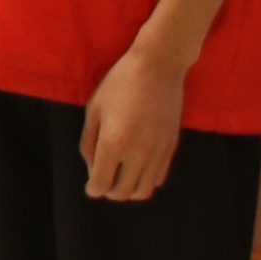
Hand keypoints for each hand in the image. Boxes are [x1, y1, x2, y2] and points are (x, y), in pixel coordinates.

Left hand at [76, 44, 186, 199]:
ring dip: (129, 189)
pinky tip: (138, 166)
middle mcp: (137, 154)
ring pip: (144, 191)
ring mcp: (157, 152)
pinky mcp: (171, 147)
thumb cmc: (119, 84)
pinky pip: (158, 177)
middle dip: (109, 190)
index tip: (91, 185)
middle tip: (104, 179)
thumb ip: (89, 143)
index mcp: (113, 143)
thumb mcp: (94, 110)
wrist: (157, 67)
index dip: (93, 188)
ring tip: (122, 176)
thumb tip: (92, 168)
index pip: (101, 185)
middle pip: (122, 193)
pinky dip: (146, 179)